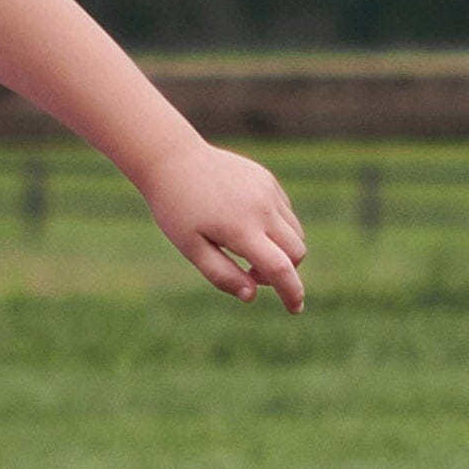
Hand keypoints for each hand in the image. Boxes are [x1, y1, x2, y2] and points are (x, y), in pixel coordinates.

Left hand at [140, 142, 307, 310]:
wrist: (172, 159)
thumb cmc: (176, 209)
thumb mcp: (190, 247)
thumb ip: (221, 274)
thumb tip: (252, 295)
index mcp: (241, 228)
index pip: (281, 268)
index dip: (292, 293)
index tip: (294, 309)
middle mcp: (262, 208)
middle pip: (296, 252)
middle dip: (284, 271)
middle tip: (251, 273)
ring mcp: (268, 191)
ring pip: (295, 232)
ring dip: (282, 249)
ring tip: (244, 248)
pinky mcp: (267, 180)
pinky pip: (285, 213)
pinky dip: (277, 228)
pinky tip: (245, 223)